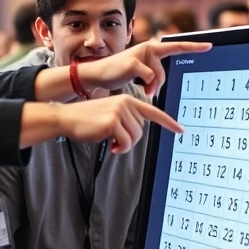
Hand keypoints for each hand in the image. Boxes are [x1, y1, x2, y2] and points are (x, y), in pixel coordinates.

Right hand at [57, 95, 182, 153]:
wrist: (67, 117)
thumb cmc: (87, 119)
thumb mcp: (110, 113)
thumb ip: (126, 118)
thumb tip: (137, 133)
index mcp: (127, 100)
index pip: (153, 112)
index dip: (168, 122)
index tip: (180, 130)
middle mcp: (126, 103)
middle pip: (142, 130)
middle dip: (130, 139)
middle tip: (116, 141)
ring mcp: (120, 111)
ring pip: (135, 137)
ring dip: (125, 145)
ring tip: (112, 142)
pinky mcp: (113, 122)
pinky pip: (126, 143)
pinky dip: (120, 149)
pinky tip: (111, 146)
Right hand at [77, 40, 211, 96]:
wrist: (97, 75)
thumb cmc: (118, 74)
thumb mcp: (140, 74)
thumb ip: (152, 75)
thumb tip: (158, 85)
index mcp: (152, 49)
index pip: (177, 46)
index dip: (194, 46)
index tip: (209, 46)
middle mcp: (149, 47)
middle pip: (165, 69)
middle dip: (158, 83)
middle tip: (149, 89)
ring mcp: (141, 52)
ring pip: (158, 75)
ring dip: (151, 86)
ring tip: (141, 88)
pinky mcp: (133, 62)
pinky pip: (148, 77)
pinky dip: (145, 85)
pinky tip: (136, 84)